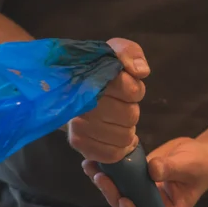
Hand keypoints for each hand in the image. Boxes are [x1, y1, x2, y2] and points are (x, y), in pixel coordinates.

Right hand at [67, 38, 150, 162]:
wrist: (66, 89)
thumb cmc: (97, 71)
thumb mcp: (114, 52)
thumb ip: (130, 53)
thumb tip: (140, 72)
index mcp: (92, 77)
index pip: (131, 90)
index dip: (134, 90)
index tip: (126, 87)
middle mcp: (82, 103)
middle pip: (130, 116)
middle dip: (130, 110)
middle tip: (119, 106)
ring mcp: (78, 126)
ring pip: (123, 137)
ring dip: (125, 130)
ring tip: (114, 121)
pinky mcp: (78, 144)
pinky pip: (111, 154)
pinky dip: (118, 148)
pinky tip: (112, 137)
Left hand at [82, 138, 207, 206]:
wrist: (199, 153)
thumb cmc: (201, 166)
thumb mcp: (189, 166)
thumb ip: (171, 169)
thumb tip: (151, 170)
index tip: (125, 201)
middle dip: (111, 195)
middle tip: (102, 177)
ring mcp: (140, 194)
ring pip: (117, 194)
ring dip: (102, 183)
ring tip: (90, 166)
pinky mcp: (133, 180)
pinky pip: (117, 179)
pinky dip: (104, 170)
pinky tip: (92, 160)